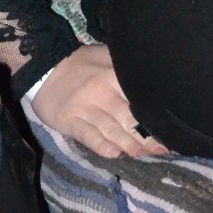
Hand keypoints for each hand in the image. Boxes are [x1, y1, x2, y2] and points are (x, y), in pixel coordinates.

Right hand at [30, 43, 167, 158]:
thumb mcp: (105, 57)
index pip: (138, 98)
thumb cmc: (80, 65)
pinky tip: (114, 154)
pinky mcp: (68, 121)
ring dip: (130, 144)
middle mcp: (101, 92)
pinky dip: (101, 145)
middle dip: (146, 136)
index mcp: (113, 75)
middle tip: (162, 150)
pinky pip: (87, 135)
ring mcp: (84, 107)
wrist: (42, 67)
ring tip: (144, 154)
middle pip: (128, 118)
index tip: (169, 129)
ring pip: (111, 129)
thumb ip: (126, 68)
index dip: (154, 115)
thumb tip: (156, 80)